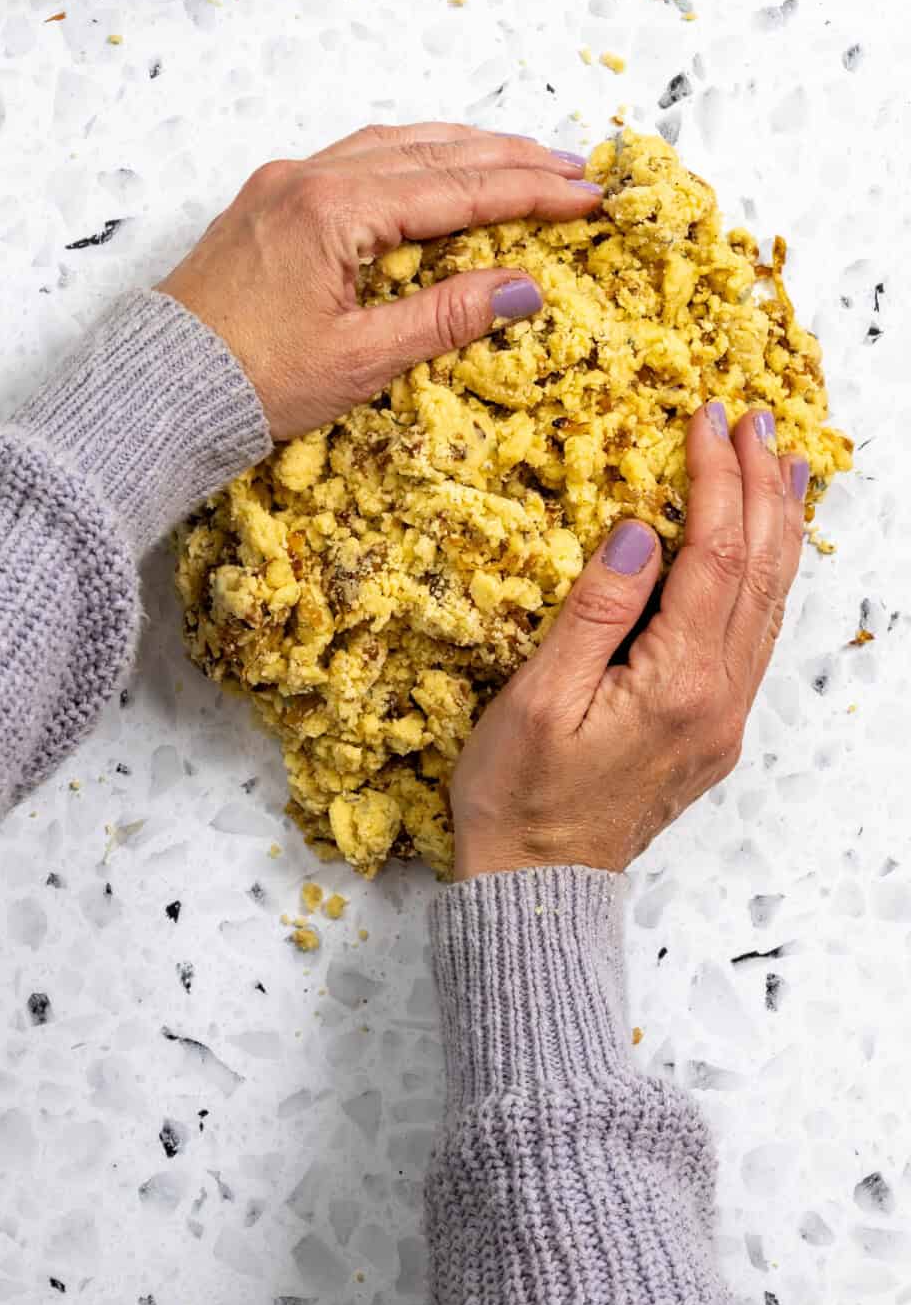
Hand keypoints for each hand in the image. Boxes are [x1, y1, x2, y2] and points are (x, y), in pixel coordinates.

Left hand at [157, 123, 601, 440]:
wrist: (152, 395)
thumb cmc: (250, 384)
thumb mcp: (359, 359)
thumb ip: (446, 317)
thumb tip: (525, 288)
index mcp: (333, 210)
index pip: (456, 190)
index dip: (529, 193)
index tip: (588, 195)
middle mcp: (306, 178)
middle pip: (429, 153)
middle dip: (507, 159)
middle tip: (573, 168)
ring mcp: (280, 185)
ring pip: (390, 146)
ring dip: (459, 149)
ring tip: (518, 158)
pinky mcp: (264, 205)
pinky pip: (353, 160)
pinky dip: (408, 159)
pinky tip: (431, 170)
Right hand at [450, 405, 810, 879]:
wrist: (537, 886)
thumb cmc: (520, 796)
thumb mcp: (540, 697)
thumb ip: (597, 609)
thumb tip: (640, 528)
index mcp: (679, 684)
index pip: (713, 555)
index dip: (717, 479)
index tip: (708, 418)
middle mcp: (720, 699)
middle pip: (760, 573)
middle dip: (763, 488)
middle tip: (759, 420)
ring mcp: (723, 718)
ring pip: (769, 605)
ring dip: (777, 529)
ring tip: (785, 467)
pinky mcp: (712, 732)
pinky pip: (755, 635)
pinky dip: (764, 578)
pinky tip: (760, 555)